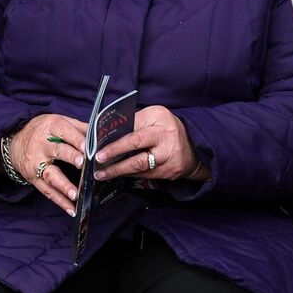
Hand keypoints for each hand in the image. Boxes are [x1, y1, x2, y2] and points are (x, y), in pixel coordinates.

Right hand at [8, 113, 87, 215]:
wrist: (14, 141)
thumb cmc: (43, 130)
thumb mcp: (58, 121)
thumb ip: (79, 127)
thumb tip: (100, 135)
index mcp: (51, 127)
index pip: (64, 131)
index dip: (76, 139)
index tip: (87, 147)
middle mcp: (42, 145)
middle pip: (58, 151)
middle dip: (71, 157)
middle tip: (83, 164)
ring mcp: (36, 163)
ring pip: (51, 175)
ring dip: (64, 186)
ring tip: (75, 194)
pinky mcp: (33, 178)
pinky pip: (47, 191)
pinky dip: (59, 201)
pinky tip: (71, 209)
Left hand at [94, 106, 208, 181]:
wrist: (194, 147)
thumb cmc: (168, 128)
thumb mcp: (155, 116)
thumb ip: (135, 121)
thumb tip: (110, 131)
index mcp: (160, 120)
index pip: (134, 129)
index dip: (116, 139)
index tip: (98, 145)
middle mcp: (166, 138)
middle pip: (137, 146)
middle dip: (115, 154)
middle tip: (98, 160)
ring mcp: (168, 158)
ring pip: (139, 166)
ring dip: (118, 170)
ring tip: (101, 174)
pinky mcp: (169, 173)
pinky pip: (145, 175)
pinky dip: (129, 175)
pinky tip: (117, 175)